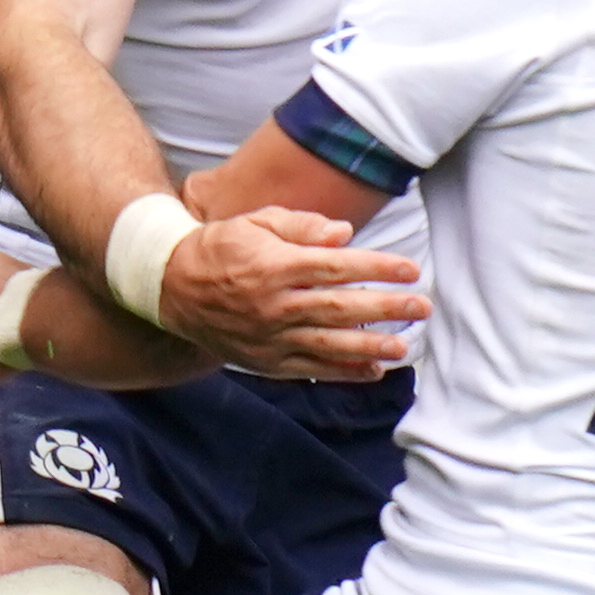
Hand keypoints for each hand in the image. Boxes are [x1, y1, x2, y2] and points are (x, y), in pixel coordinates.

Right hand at [155, 209, 429, 379]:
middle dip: (384, 308)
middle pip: (339, 308)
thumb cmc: (221, 248)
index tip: (410, 269)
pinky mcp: (265, 361)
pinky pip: (310, 369)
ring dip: (370, 347)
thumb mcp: (255, 222)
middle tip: (421, 307)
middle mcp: (274, 305)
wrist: (172, 288)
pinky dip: (342, 372)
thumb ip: (301, 225)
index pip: (335, 267)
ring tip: (404, 346)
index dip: (376, 269)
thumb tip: (345, 234)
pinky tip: (372, 371)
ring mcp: (270, 337)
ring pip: (328, 344)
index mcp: (274, 266)